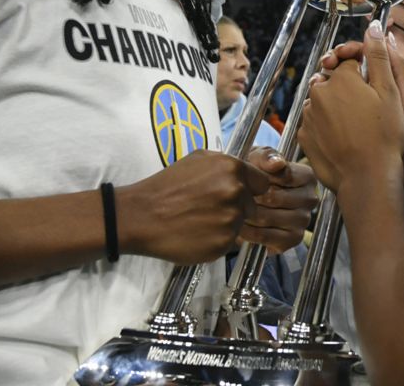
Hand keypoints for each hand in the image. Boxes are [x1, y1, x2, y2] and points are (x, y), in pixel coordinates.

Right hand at [119, 150, 269, 264]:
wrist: (141, 215)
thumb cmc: (167, 186)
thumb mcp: (198, 160)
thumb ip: (226, 165)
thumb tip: (246, 172)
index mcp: (232, 168)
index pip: (262, 183)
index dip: (251, 189)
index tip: (238, 194)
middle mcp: (236, 192)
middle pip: (252, 205)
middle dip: (238, 207)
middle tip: (210, 208)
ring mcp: (231, 220)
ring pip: (241, 224)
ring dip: (226, 224)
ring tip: (200, 220)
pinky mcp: (223, 243)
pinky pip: (229, 242)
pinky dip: (217, 240)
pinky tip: (197, 233)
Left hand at [244, 147, 318, 253]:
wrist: (247, 198)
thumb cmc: (256, 173)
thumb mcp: (258, 158)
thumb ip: (266, 156)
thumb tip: (278, 163)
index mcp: (307, 176)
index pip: (285, 177)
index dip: (262, 177)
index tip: (248, 177)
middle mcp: (310, 199)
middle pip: (276, 198)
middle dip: (252, 197)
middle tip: (235, 195)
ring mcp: (303, 221)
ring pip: (269, 218)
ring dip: (247, 214)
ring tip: (234, 208)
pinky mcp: (293, 239)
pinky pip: (266, 236)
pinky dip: (248, 231)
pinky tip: (239, 224)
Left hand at [318, 37, 403, 200]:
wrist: (368, 178)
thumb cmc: (384, 136)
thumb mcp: (390, 92)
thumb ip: (379, 56)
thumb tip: (372, 27)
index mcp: (340, 78)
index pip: (349, 61)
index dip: (363, 70)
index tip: (373, 83)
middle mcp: (318, 93)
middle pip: (333, 80)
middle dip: (347, 87)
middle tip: (368, 108)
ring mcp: (308, 116)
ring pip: (323, 102)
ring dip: (336, 107)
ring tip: (358, 126)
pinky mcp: (304, 136)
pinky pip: (315, 123)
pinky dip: (327, 126)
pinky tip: (345, 138)